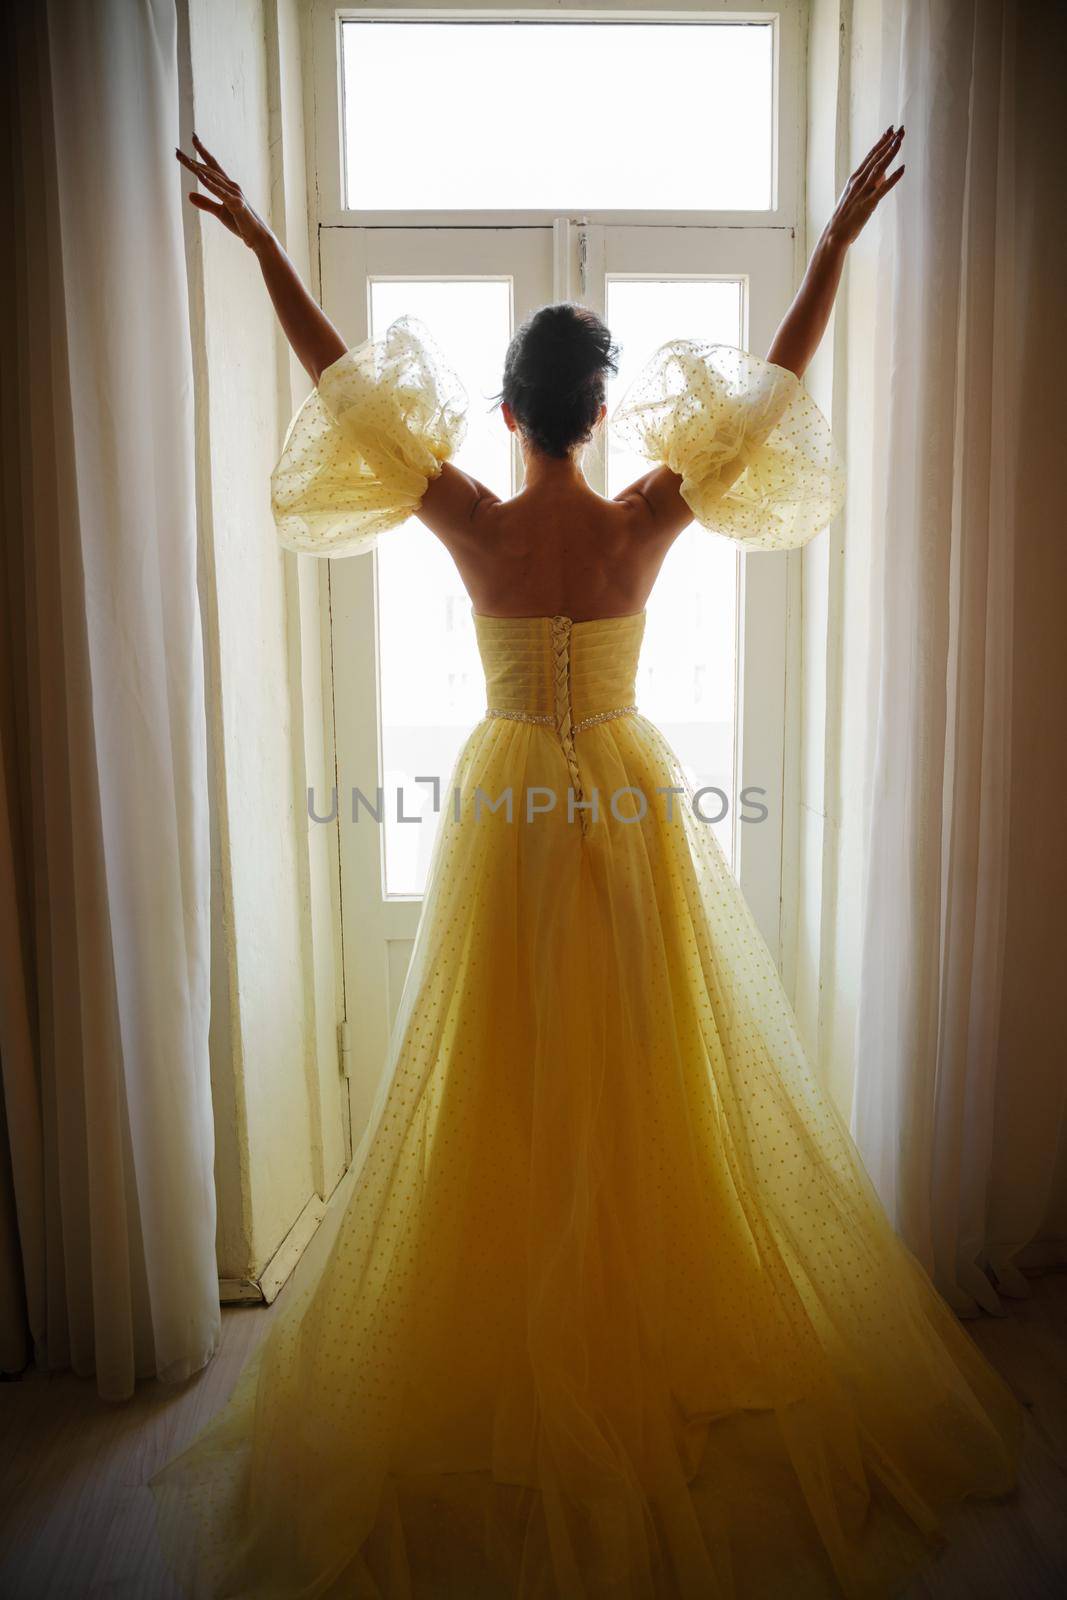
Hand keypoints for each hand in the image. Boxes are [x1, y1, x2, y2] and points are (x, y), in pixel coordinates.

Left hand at [175, 133, 272, 252]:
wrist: (258, 237)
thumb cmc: (241, 224)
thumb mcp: (220, 212)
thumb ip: (205, 203)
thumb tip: (189, 195)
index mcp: (227, 186)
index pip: (212, 166)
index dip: (202, 152)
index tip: (192, 139)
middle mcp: (231, 185)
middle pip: (208, 169)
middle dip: (191, 160)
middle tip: (176, 150)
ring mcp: (234, 193)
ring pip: (212, 177)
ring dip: (197, 168)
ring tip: (184, 160)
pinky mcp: (236, 204)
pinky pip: (220, 192)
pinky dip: (210, 184)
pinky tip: (200, 176)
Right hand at [824, 125, 905, 249]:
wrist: (835, 233)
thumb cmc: (845, 216)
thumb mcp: (856, 196)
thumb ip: (870, 184)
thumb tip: (884, 175)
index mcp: (854, 178)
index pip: (870, 156)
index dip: (881, 142)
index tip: (890, 130)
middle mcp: (858, 181)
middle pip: (876, 157)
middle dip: (889, 142)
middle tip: (900, 129)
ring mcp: (863, 192)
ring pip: (879, 168)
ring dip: (890, 153)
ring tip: (900, 140)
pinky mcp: (868, 204)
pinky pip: (883, 189)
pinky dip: (893, 178)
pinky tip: (902, 168)